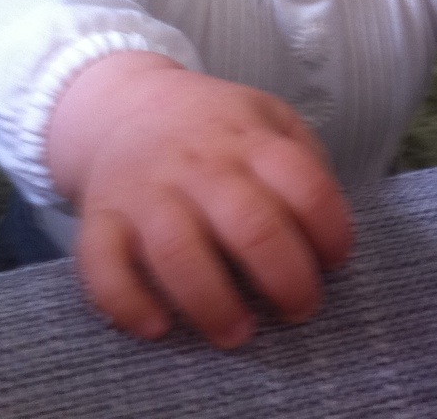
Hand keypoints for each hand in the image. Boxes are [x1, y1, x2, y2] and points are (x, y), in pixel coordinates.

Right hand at [47, 52, 353, 348]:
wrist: (123, 103)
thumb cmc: (212, 128)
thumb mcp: (268, 118)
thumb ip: (305, 162)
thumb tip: (331, 233)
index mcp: (249, 140)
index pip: (304, 185)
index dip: (331, 231)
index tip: (335, 261)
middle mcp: (199, 166)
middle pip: (250, 224)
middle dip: (285, 278)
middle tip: (299, 309)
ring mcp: (146, 193)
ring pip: (178, 251)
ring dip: (212, 302)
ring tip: (236, 332)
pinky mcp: (101, 220)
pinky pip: (103, 266)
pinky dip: (128, 303)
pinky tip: (158, 327)